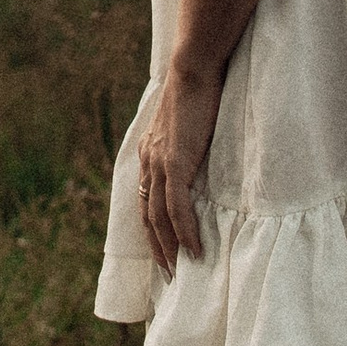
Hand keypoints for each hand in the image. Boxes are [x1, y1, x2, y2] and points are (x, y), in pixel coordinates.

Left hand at [136, 59, 223, 280]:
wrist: (195, 68)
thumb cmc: (198, 92)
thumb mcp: (187, 126)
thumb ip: (187, 147)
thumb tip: (201, 163)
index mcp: (149, 155)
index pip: (146, 201)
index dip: (153, 230)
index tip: (164, 253)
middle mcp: (148, 162)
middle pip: (146, 216)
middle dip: (157, 248)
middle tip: (169, 277)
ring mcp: (159, 163)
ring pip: (159, 217)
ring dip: (170, 248)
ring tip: (181, 272)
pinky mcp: (175, 161)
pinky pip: (177, 207)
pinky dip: (185, 231)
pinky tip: (194, 250)